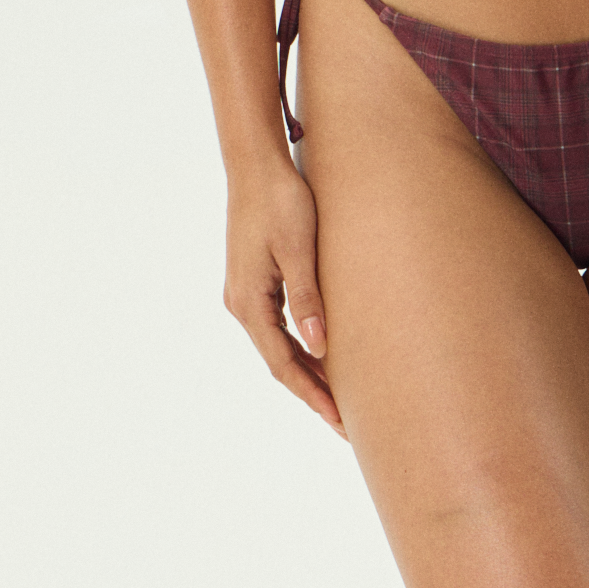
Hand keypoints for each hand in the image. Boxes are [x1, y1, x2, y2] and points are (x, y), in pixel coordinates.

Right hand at [223, 155, 347, 438]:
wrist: (256, 164)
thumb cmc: (281, 200)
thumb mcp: (298, 248)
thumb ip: (307, 297)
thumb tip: (319, 347)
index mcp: (250, 302)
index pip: (284, 364)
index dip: (313, 395)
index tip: (341, 422)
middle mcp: (242, 304)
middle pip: (280, 362)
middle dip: (312, 393)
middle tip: (346, 424)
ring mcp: (246, 293)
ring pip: (278, 346)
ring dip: (307, 371)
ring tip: (339, 397)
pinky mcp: (254, 280)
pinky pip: (278, 326)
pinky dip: (300, 346)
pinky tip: (322, 352)